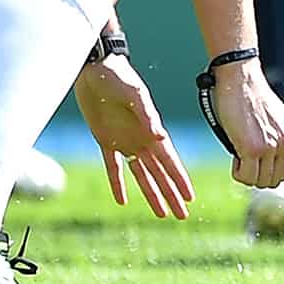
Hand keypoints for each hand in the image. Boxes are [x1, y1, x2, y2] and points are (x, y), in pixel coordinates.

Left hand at [73, 57, 194, 218]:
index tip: (189, 198)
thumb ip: (146, 113)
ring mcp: (124, 141)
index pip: (169, 161)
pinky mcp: (104, 139)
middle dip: (170, 195)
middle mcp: (142, 139)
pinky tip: (122, 199)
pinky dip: (118, 183)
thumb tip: (159, 134)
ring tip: (161, 213)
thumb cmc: (117, 76)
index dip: (178, 180)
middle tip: (181, 216)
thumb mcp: (134, 93)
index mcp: (152, 131)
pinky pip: (113, 167)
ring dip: (150, 194)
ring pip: (140, 175)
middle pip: (159, 174)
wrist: (94, 68)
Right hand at [208, 60, 283, 187]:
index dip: (276, 174)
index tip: (262, 166)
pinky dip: (238, 173)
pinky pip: (247, 177)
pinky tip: (235, 158)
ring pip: (262, 182)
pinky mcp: (253, 148)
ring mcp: (271, 146)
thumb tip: (267, 164)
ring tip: (240, 158)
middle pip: (276, 180)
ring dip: (248, 175)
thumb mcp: (276, 119)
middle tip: (246, 160)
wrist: (241, 78)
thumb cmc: (250, 96)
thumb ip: (278, 138)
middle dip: (259, 175)